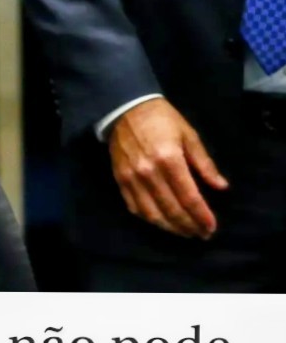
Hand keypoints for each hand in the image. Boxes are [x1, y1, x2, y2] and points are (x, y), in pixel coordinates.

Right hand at [108, 98, 227, 238]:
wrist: (126, 108)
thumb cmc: (162, 120)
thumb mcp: (189, 135)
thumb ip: (204, 163)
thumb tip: (221, 186)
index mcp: (169, 159)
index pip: (189, 197)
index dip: (202, 216)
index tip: (211, 227)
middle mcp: (149, 173)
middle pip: (172, 209)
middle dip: (189, 226)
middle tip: (201, 233)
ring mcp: (132, 178)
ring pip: (152, 214)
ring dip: (170, 227)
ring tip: (183, 232)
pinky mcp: (120, 180)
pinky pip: (134, 207)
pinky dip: (149, 218)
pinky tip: (161, 221)